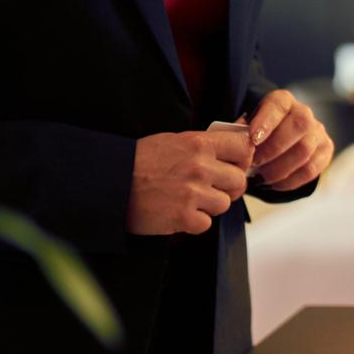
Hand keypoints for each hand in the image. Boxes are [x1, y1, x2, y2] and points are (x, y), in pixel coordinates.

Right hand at [130, 127, 252, 234]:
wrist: (108, 182)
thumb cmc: (140, 160)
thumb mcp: (174, 140)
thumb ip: (206, 143)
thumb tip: (242, 130)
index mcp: (199, 144)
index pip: (244, 147)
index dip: (242, 158)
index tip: (235, 164)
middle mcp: (200, 167)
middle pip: (239, 180)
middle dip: (228, 186)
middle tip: (210, 188)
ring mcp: (193, 193)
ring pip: (224, 203)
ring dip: (209, 205)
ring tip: (188, 200)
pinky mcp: (183, 218)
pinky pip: (206, 223)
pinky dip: (194, 222)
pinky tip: (177, 212)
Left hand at [247, 88, 333, 191]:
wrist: (275, 143)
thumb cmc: (256, 135)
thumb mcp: (246, 127)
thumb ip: (241, 131)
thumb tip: (238, 136)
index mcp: (283, 100)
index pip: (279, 104)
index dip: (267, 121)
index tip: (253, 139)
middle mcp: (304, 113)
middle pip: (299, 125)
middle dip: (273, 148)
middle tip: (254, 163)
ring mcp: (318, 132)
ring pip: (305, 149)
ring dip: (280, 168)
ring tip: (262, 177)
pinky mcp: (326, 150)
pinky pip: (312, 169)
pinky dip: (290, 180)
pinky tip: (274, 184)